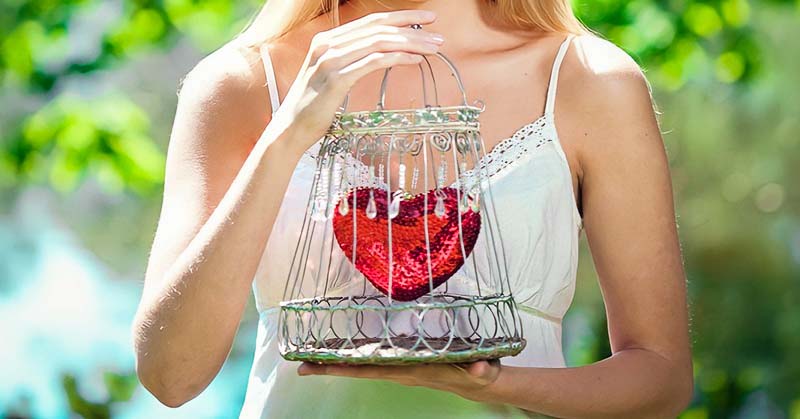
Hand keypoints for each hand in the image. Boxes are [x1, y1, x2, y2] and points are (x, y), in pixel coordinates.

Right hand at [273, 10, 443, 153]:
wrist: (289, 130)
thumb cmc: (314, 107)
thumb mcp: (332, 76)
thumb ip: (352, 61)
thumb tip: (383, 55)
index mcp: (327, 40)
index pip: (371, 21)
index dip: (402, 17)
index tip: (427, 18)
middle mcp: (328, 44)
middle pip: (379, 28)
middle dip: (413, 28)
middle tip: (438, 34)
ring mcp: (331, 60)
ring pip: (379, 42)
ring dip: (411, 42)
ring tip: (434, 48)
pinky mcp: (337, 79)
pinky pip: (373, 62)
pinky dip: (398, 58)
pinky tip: (416, 60)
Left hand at [297, 359, 501, 401]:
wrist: (478, 384)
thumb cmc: (477, 374)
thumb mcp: (482, 372)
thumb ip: (481, 370)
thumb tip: (480, 369)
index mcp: (410, 371)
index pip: (372, 370)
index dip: (346, 369)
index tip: (320, 368)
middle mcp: (399, 371)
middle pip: (358, 370)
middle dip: (329, 369)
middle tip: (300, 368)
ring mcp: (399, 369)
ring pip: (363, 366)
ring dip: (338, 363)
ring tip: (312, 358)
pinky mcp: (402, 364)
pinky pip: (373, 361)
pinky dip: (355, 358)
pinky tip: (341, 352)